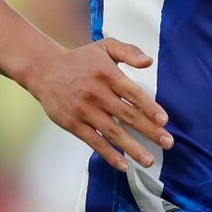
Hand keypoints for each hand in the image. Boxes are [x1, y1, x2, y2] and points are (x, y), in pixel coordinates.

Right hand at [25, 37, 172, 170]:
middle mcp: (97, 93)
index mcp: (108, 74)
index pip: (134, 93)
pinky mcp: (73, 124)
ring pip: (113, 132)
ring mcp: (85, 111)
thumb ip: (129, 51)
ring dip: (133, 148)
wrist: (44, 70)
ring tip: (149, 160)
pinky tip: (124, 165)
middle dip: (149, 131)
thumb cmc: (81, 59)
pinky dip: (110, 154)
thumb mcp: (105, 47)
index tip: (164, 121)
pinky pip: (94, 142)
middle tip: (168, 143)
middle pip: (127, 115)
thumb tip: (149, 61)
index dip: (150, 108)